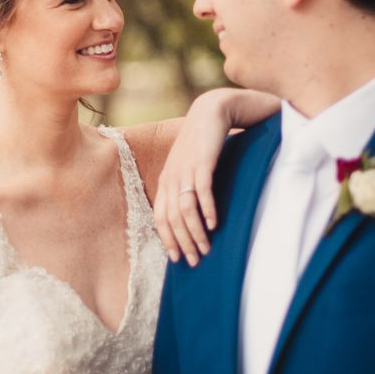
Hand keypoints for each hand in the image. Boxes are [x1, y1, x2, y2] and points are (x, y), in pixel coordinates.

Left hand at [155, 98, 226, 265]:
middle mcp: (171, 178)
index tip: (179, 258)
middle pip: (171, 218)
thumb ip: (188, 189)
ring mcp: (185, 171)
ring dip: (195, 232)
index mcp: (165, 182)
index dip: (168, 239)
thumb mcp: (190, 168)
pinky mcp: (202, 163)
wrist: (211, 112)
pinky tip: (214, 224)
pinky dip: (207, 209)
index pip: (160, 218)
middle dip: (182, 242)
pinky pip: (201, 191)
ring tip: (206, 248)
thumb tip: (193, 216)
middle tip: (195, 261)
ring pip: (184, 209)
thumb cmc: (203, 144)